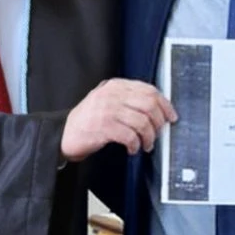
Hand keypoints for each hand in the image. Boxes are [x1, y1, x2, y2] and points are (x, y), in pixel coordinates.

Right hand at [61, 79, 177, 160]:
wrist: (64, 135)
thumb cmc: (87, 121)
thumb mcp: (107, 101)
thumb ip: (127, 100)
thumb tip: (157, 109)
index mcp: (115, 86)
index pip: (148, 89)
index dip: (164, 104)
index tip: (170, 116)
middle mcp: (111, 95)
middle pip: (149, 104)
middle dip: (159, 122)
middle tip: (158, 133)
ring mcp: (106, 110)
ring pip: (142, 121)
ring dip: (149, 137)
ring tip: (146, 144)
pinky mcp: (103, 126)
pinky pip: (130, 136)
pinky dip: (135, 145)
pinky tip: (133, 148)